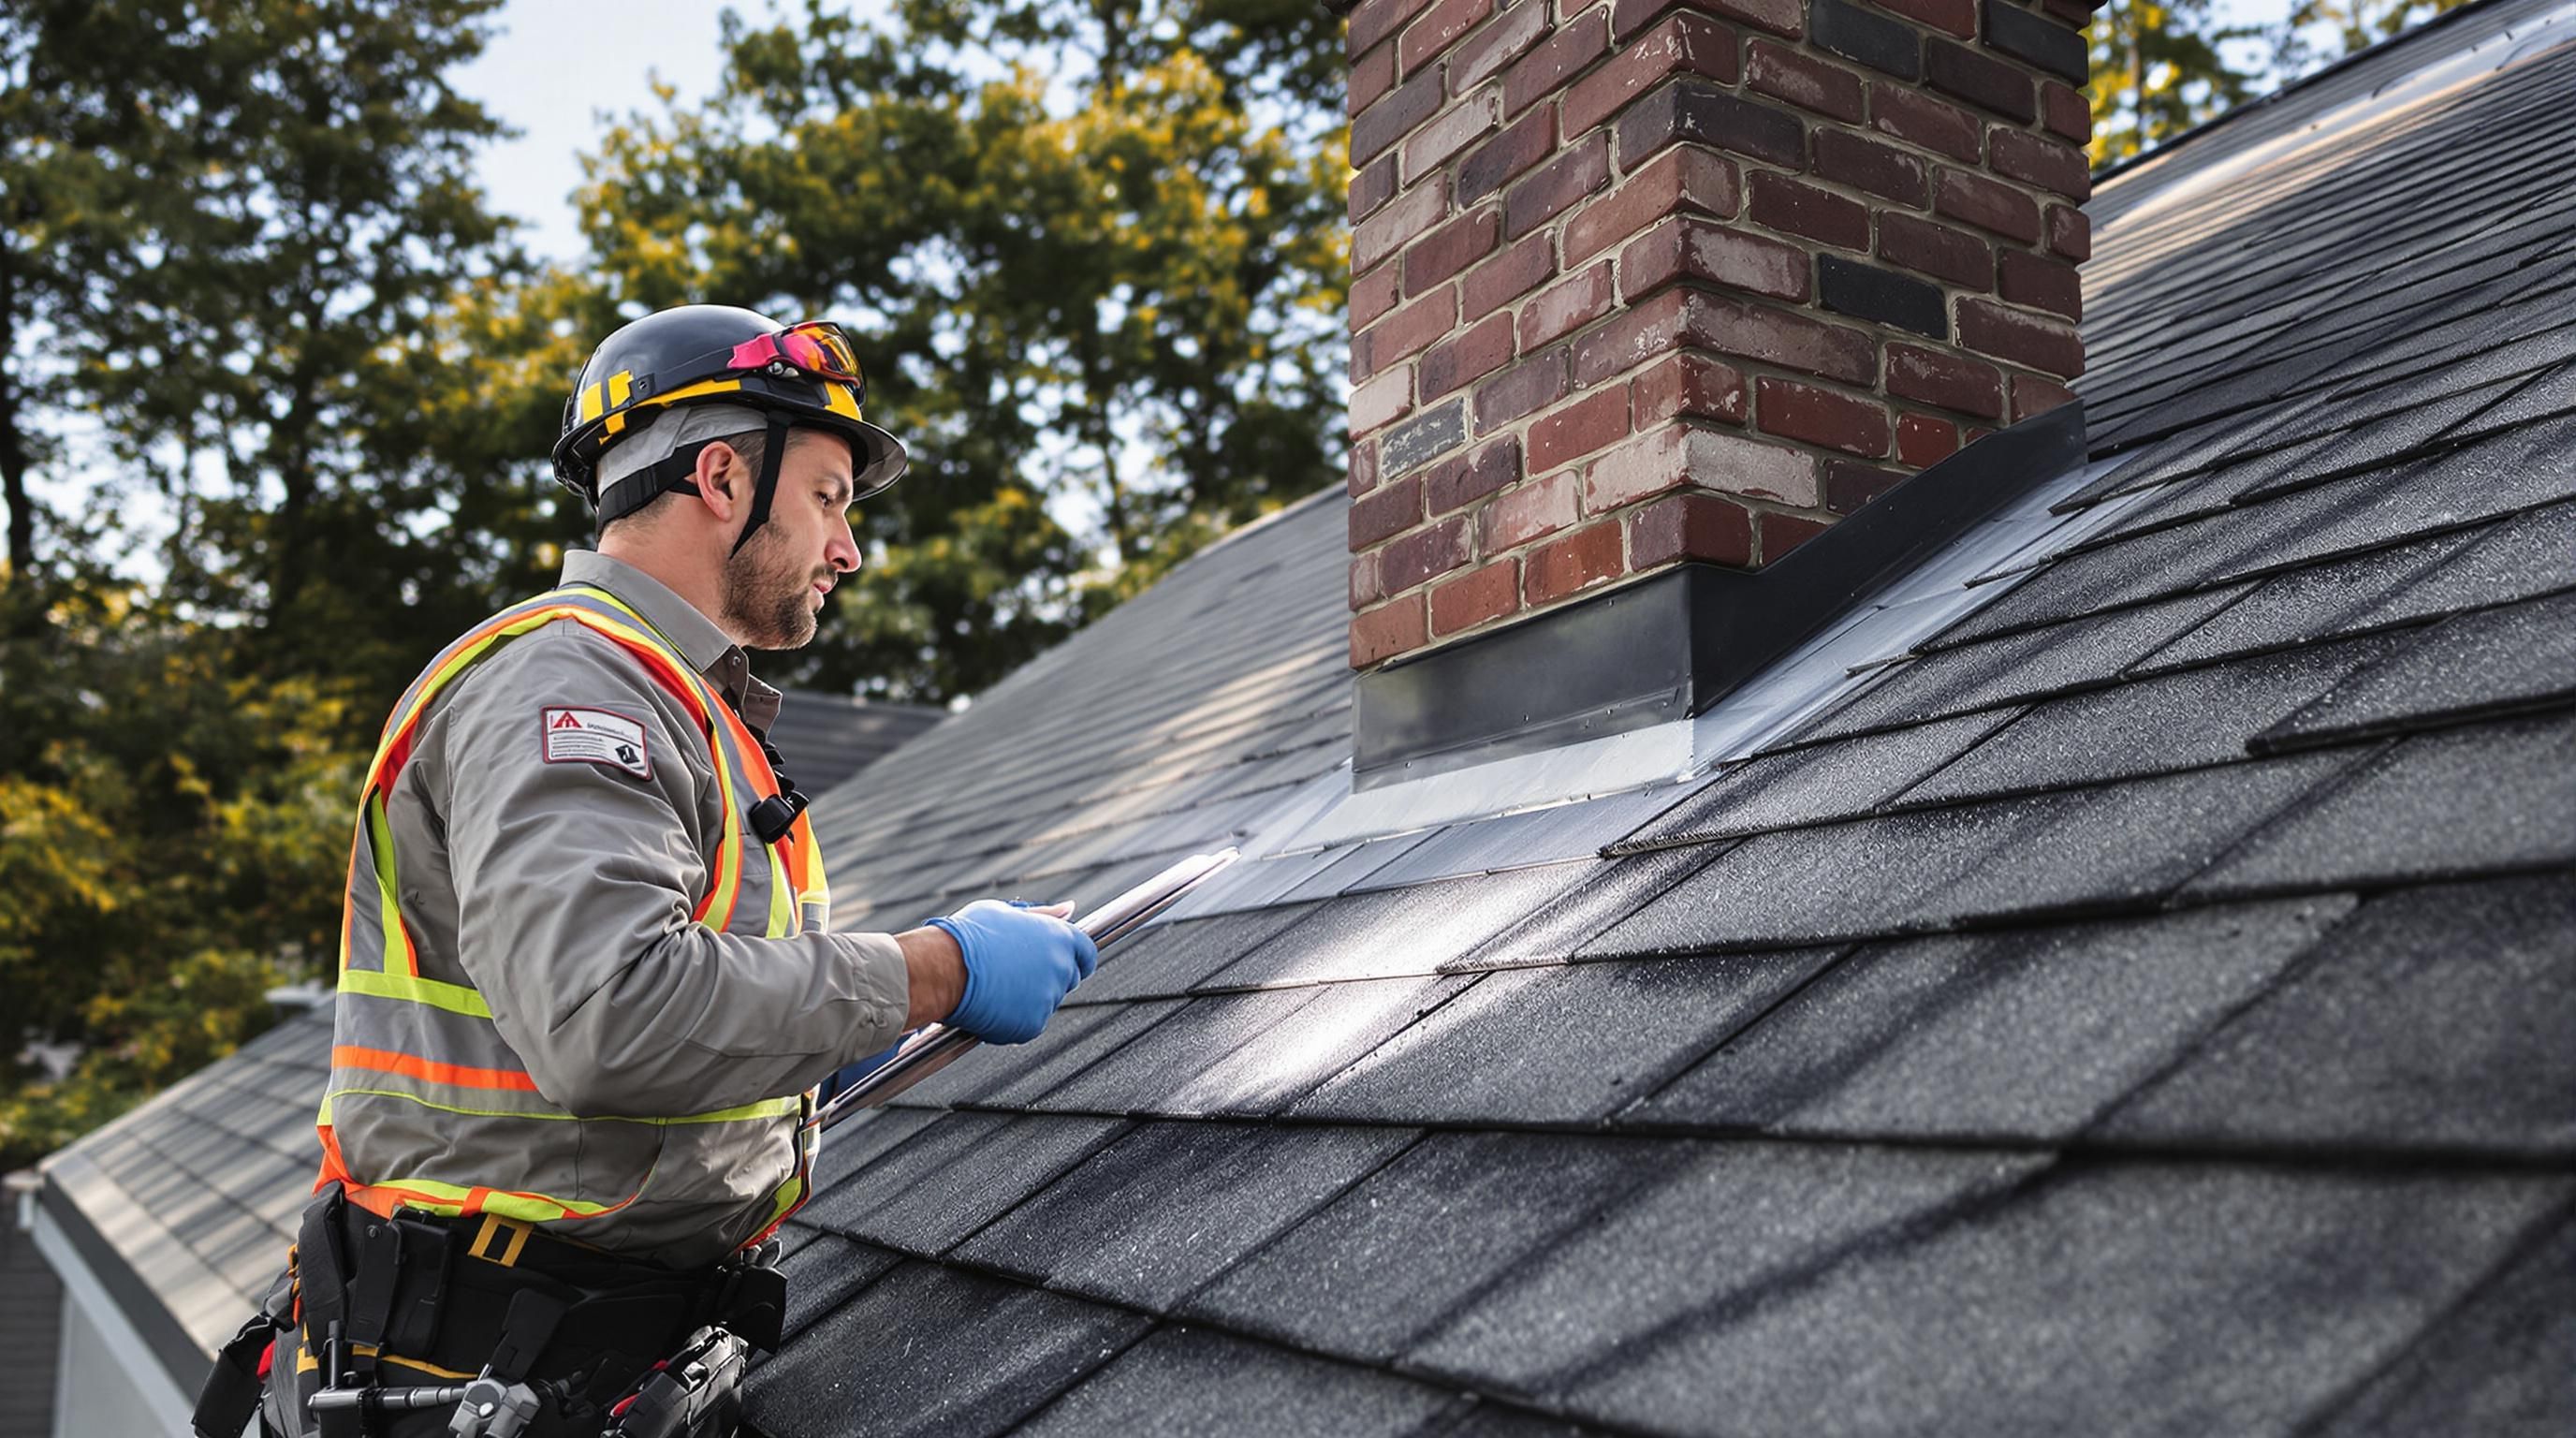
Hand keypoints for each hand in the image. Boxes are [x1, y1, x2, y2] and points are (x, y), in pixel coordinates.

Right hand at [926, 899, 1097, 1043]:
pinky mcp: (1033, 1025)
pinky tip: (992, 1005)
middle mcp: (1061, 968)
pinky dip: (1013, 1019)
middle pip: (1068, 979)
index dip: (1075, 958)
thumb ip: (1043, 914)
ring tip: (996, 987)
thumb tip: (1069, 910)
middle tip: (1015, 973)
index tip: (1062, 962)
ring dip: (1028, 998)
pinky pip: (1029, 1023)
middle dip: (1049, 977)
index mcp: (1059, 937)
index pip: (1086, 953)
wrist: (942, 968)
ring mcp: (1049, 998)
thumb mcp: (1005, 913)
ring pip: (1046, 1002)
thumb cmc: (968, 936)